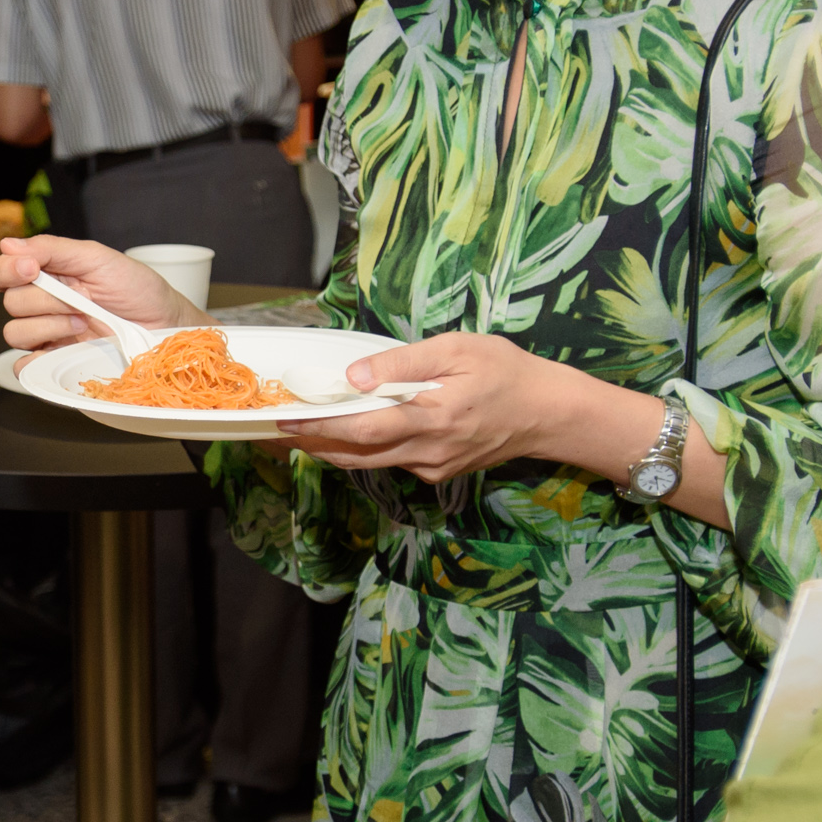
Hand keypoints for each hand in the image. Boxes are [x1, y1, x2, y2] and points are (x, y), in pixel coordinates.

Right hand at [0, 234, 199, 352]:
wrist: (165, 326)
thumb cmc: (138, 290)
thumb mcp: (98, 258)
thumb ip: (53, 249)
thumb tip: (8, 245)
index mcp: (46, 274)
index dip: (3, 270)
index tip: (30, 268)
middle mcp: (42, 304)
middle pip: (10, 302)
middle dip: (45, 298)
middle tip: (78, 299)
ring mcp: (48, 335)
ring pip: (15, 333)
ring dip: (49, 325)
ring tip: (83, 323)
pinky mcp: (54, 363)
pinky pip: (23, 367)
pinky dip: (36, 360)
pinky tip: (65, 349)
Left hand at [280, 331, 572, 483]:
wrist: (547, 414)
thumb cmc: (505, 371)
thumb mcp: (457, 349)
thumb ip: (403, 363)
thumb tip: (354, 376)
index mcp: (432, 418)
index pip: (362, 428)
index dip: (318, 425)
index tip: (284, 415)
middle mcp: (428, 452)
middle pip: (355, 454)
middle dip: (311, 441)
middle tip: (275, 425)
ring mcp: (431, 467)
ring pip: (368, 463)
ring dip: (330, 448)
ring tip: (296, 429)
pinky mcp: (436, 472)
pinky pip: (388, 462)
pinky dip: (361, 449)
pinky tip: (344, 431)